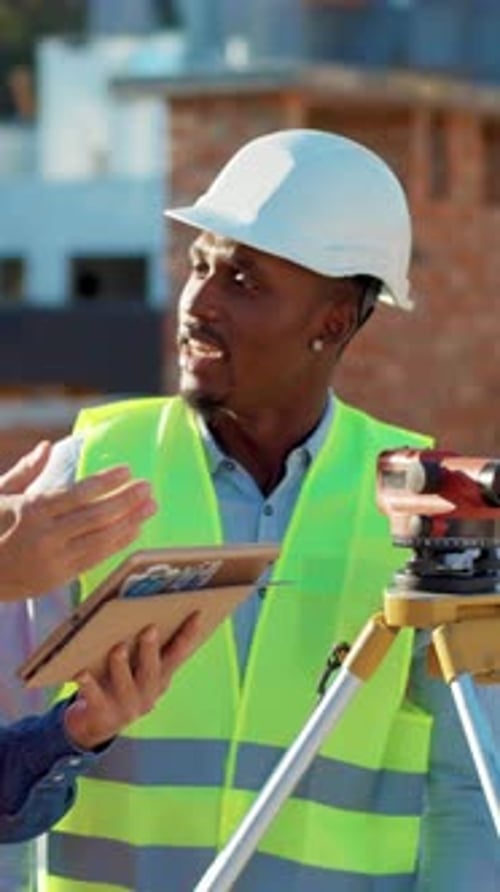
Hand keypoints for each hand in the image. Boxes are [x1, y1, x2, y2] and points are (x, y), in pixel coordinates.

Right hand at [0, 441, 156, 600]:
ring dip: (130, 522)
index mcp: (32, 510)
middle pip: (97, 516)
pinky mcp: (60, 577)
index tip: (127, 471)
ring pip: (101, 539)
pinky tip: (134, 531)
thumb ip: (25, 471)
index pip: (78, 493)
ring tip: (150, 507)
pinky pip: (96, 559)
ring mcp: (55, 558)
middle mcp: (46, 535)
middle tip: (148, 488)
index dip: (106, 482)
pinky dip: (118, 544)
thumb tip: (47, 446)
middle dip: (126, 501)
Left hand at [63, 615, 199, 749]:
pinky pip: (95, 697)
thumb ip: (144, 648)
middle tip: (149, 628)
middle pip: (152, 670)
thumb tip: (145, 612)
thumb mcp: (136, 668)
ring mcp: (127, 707)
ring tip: (117, 648)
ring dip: (122, 665)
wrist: (95, 725)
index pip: (178, 654)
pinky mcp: (104, 715)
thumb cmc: (117, 683)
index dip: (189, 635)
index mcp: (160, 679)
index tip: (198, 613)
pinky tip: (81, 672)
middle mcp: (148, 695)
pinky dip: (89, 684)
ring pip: (126, 684)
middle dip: (150, 649)